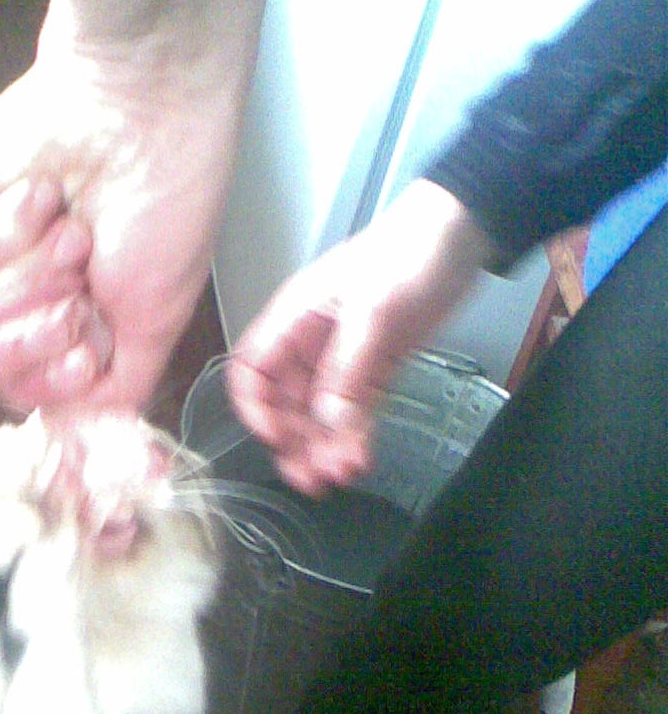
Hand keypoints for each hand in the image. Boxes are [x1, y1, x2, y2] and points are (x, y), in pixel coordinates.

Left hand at [0, 0, 269, 414]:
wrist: (142, 109)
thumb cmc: (166, 202)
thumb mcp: (158, 319)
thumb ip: (118, 389)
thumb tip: (82, 432)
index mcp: (74, 324)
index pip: (27, 393)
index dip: (50, 382)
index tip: (87, 354)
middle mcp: (27, 296)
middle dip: (40, 329)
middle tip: (82, 281)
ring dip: (32, 276)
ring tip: (74, 232)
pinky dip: (12, 229)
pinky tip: (47, 195)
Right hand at [227, 179, 494, 494]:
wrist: (461, 234)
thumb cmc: (408, 253)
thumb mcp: (373, 310)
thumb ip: (347, 370)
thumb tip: (329, 424)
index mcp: (294, 319)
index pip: (253, 371)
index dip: (256, 409)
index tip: (277, 440)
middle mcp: (311, 345)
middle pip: (286, 405)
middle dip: (296, 443)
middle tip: (314, 480)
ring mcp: (343, 361)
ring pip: (321, 417)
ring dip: (326, 448)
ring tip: (343, 475)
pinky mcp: (375, 371)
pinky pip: (357, 413)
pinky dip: (356, 438)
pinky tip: (362, 459)